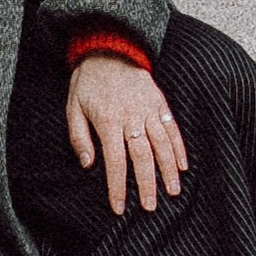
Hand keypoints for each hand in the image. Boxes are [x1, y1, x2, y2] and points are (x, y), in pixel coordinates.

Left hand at [66, 54, 187, 216]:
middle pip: (142, 156)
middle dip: (147, 184)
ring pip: (161, 144)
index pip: (114, 161)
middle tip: (151, 207)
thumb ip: (79, 137)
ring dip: (167, 169)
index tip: (119, 207)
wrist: (108, 48)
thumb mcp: (73, 107)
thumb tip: (87, 164)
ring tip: (172, 191)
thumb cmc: (88, 82)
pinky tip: (182, 165)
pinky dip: (178, 147)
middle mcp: (131, 116)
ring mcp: (148, 109)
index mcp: (107, 120)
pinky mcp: (159, 102)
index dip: (117, 187)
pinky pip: (172, 128)